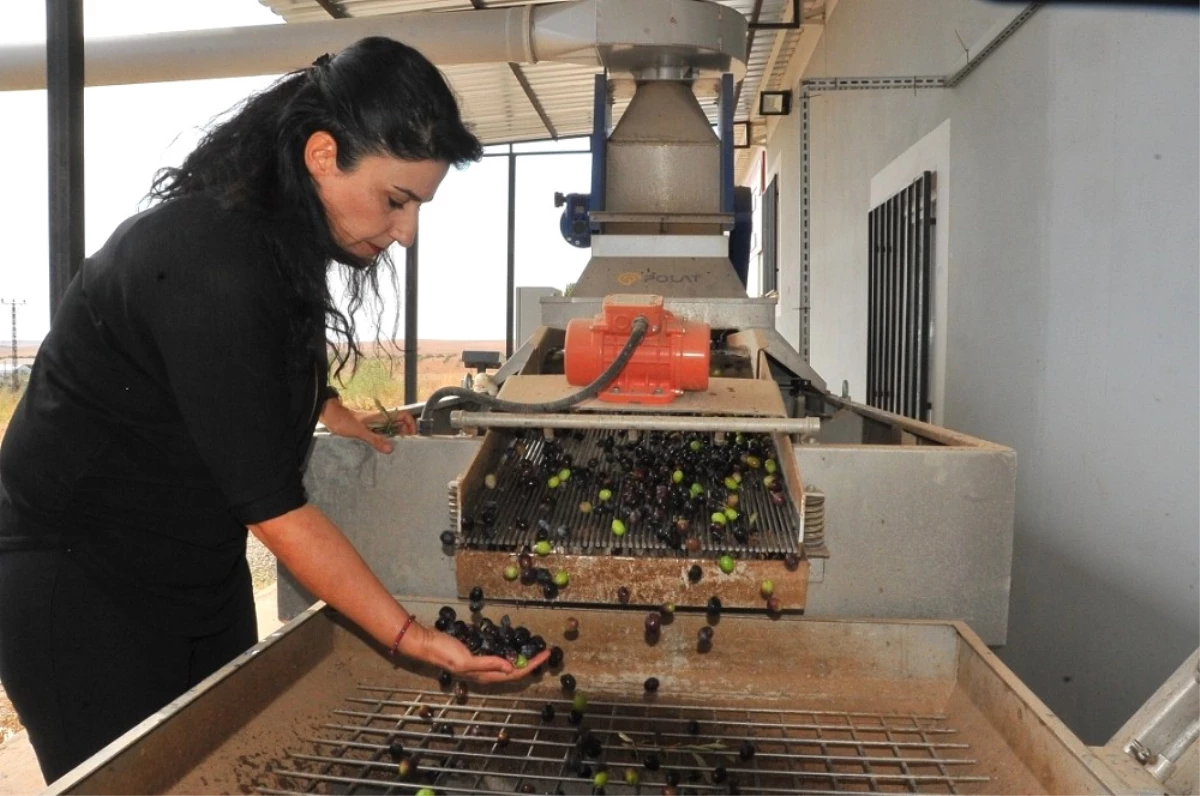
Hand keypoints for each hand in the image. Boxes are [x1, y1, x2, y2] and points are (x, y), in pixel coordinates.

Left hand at [320, 398, 411, 453]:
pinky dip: (385, 441)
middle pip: (399, 424)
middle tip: (406, 447)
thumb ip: (375, 439)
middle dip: (405, 434)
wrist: (330, 416)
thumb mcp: (360, 432)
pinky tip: (383, 450)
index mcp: (382, 417)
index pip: (403, 415)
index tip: (412, 436)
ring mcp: (375, 424)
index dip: (410, 424)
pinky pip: (382, 434)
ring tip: (396, 450)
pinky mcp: (368, 429)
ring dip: (395, 438)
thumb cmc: (344, 421)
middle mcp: (380, 420)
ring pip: (391, 430)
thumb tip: (390, 449)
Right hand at [405, 624, 550, 683]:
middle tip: (546, 652)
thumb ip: (487, 664)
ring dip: (522, 660)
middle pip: (514, 671)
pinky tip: (514, 648)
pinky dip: (510, 654)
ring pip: (508, 666)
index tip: (546, 655)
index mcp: (485, 676)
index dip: (532, 665)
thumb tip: (510, 667)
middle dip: (531, 663)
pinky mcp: (477, 656)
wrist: (428, 644)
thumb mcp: (466, 660)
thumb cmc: (445, 652)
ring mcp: (481, 666)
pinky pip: (499, 658)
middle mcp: (485, 673)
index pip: (515, 673)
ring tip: (535, 652)